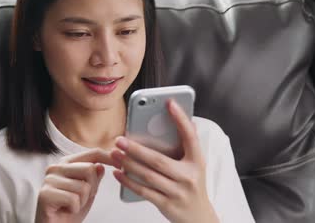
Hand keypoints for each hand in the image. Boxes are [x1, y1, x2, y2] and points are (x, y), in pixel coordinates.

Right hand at [35, 149, 114, 222]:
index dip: (109, 157)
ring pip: (83, 187)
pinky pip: (73, 199)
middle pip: (89, 169)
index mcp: (66, 163)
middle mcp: (55, 167)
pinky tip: (65, 210)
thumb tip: (101, 165)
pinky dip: (74, 209)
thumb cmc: (69, 211)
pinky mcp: (45, 194)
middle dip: (92, 188)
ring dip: (82, 201)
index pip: (92, 153)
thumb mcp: (88, 193)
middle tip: (81, 199)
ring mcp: (49, 180)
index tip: (121, 164)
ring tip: (71, 206)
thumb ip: (94, 178)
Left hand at [111, 99, 218, 222]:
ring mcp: (177, 192)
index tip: (169, 103)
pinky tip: (119, 173)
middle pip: (158, 160)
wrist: (198, 217)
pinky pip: (144, 191)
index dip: (180, 119)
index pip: (190, 137)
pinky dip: (129, 182)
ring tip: (115, 154)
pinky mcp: (167, 204)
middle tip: (120, 140)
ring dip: (129, 164)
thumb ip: (188, 145)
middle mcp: (189, 176)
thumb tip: (183, 119)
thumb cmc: (193, 185)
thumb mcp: (196, 165)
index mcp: (197, 162)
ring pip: (148, 175)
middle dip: (136, 149)